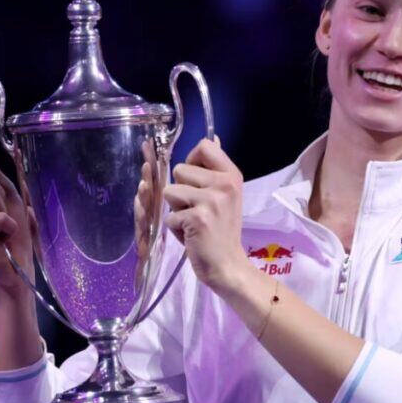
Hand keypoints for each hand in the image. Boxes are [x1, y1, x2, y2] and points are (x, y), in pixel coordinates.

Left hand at [163, 137, 249, 291]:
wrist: (227, 265)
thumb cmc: (221, 230)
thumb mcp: (225, 195)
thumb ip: (214, 169)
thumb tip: (213, 137)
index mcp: (232, 175)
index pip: (204, 146)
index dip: (192, 160)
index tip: (196, 180)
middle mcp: (225, 184)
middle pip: (180, 169)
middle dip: (180, 191)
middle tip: (197, 209)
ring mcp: (212, 200)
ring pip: (170, 191)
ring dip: (176, 210)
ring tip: (193, 221)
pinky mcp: (198, 218)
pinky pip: (169, 215)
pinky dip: (175, 228)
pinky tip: (192, 235)